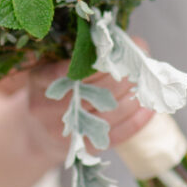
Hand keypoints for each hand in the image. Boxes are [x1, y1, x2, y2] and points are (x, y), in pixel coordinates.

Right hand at [24, 40, 153, 165]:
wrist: (36, 135)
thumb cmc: (50, 92)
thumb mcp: (48, 68)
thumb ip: (73, 53)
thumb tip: (118, 38)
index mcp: (40, 80)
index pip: (74, 68)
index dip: (102, 58)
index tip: (124, 47)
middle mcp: (48, 108)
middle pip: (97, 88)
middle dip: (124, 73)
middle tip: (143, 61)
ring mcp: (67, 131)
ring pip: (111, 111)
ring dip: (135, 95)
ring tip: (148, 82)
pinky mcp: (84, 149)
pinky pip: (118, 134)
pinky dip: (137, 120)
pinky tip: (149, 108)